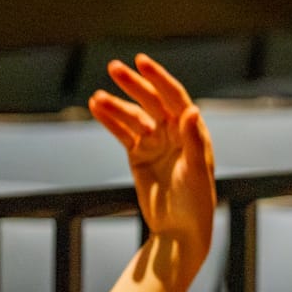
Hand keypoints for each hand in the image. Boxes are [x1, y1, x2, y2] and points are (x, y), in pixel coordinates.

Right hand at [86, 55, 216, 270]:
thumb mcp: (196, 171)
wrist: (180, 230)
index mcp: (193, 133)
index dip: (159, 79)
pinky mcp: (139, 155)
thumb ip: (193, 140)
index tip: (141, 62)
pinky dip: (109, 120)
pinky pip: (122, 132)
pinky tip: (96, 106)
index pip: (176, 99)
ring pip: (133, 116)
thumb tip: (192, 109)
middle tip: (114, 67)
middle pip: (152, 102)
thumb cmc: (196, 202)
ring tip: (97, 98)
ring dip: (115, 105)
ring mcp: (156, 143)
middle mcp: (175, 134)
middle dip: (134, 84)